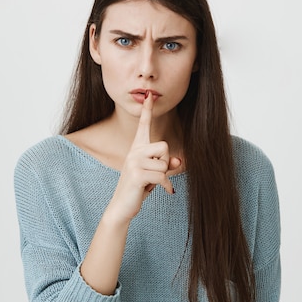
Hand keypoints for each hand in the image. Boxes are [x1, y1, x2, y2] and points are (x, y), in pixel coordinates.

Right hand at [106, 91, 181, 222]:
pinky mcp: (136, 174)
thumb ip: (165, 164)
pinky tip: (163, 191)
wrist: (122, 207)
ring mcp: (134, 162)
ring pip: (164, 163)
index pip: (144, 125)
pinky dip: (166, 186)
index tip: (149, 95)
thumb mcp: (155, 174)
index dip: (147, 110)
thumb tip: (178, 161)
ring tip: (151, 183)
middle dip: (165, 162)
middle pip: (164, 146)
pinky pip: (162, 176)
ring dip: (163, 176)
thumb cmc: (139, 188)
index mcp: (137, 148)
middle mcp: (134, 151)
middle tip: (154, 174)